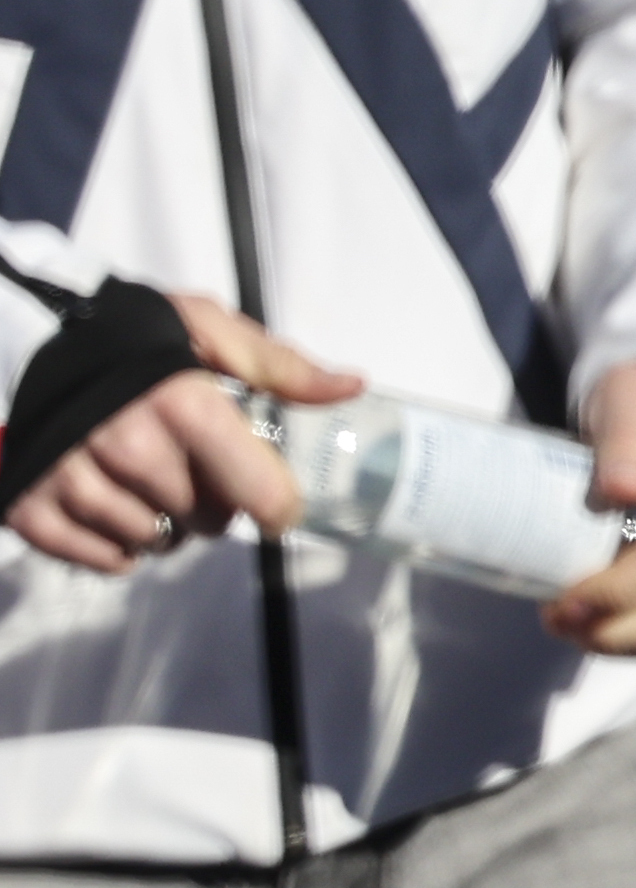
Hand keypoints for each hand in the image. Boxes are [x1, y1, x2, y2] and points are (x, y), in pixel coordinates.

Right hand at [5, 292, 357, 569]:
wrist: (15, 333)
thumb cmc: (125, 334)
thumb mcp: (205, 328)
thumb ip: (277, 365)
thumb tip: (350, 387)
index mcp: (181, 405)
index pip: (262, 497)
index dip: (275, 504)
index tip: (270, 498)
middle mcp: (127, 447)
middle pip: (206, 522)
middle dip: (207, 502)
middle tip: (185, 467)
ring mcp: (73, 478)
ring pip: (156, 542)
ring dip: (161, 523)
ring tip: (143, 481)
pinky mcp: (31, 505)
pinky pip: (104, 559)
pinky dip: (115, 545)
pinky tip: (109, 505)